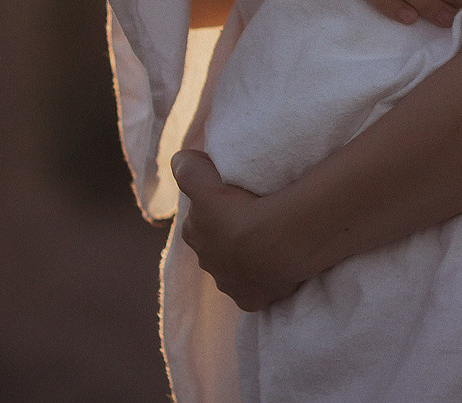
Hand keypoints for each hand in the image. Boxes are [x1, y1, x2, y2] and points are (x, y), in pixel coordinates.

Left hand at [171, 149, 303, 310]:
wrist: (273, 242)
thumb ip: (185, 166)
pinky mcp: (250, 300)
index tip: (237, 198)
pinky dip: (265, 280)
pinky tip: (279, 266)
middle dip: (232, 235)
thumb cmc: (238, 205)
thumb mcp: (198, 173)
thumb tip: (182, 161)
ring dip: (249, 257)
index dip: (217, 206)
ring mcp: (228, 284)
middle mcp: (206, 262)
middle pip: (218, 244)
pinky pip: (257, 289)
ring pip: (237, 268)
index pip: (201, 217)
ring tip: (272, 240)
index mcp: (193, 232)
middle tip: (256, 218)